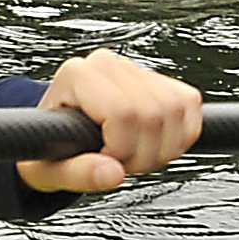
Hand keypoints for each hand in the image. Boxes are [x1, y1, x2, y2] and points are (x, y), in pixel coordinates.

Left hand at [17, 48, 203, 192]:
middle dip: (143, 154)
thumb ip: (78, 174)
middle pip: (153, 114)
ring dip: (164, 148)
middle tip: (120, 165)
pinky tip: (153, 146)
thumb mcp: (49, 172)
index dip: (122, 150)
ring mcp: (135, 69)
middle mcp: (107, 64)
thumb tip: (113, 174)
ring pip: (176, 110)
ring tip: (133, 156)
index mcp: (76, 75)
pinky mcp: (161, 79)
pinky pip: (190, 105)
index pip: (123, 113)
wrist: (56, 139)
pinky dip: (181, 136)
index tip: (105, 163)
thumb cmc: (48, 153)